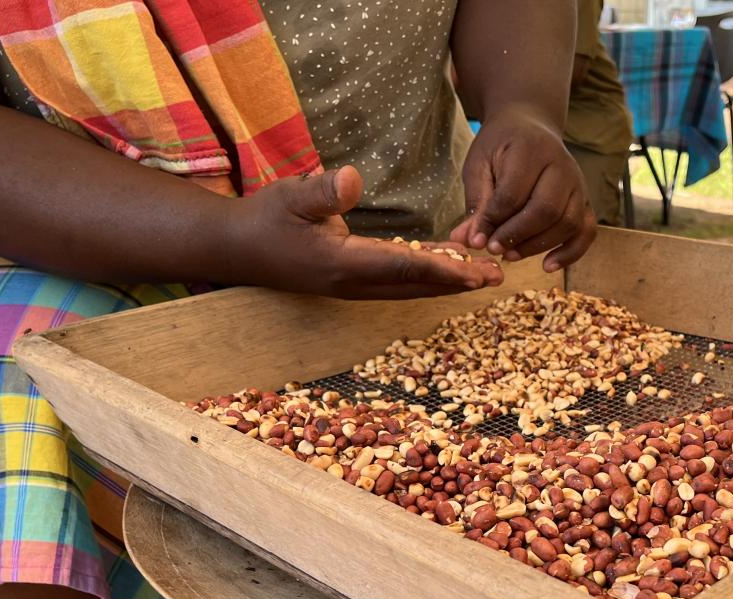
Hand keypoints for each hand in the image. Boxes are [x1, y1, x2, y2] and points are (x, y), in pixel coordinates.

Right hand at [229, 166, 502, 298]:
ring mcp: (353, 285)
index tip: (474, 272)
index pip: (402, 268)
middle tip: (497, 275)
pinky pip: (397, 278)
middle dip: (458, 281)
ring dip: (447, 280)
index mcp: (342, 265)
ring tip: (484, 274)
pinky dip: (425, 272)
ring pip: (410, 285)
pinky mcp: (351, 278)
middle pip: (416, 285)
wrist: (235, 249)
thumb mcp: (289, 196)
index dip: (441, 269)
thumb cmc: (262, 219)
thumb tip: (354, 178)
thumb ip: (323, 190)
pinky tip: (448, 264)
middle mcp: (353, 283)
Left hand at [449, 107, 596, 272]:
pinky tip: (548, 265)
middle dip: (517, 236)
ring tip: (511, 256)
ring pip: (568, 223)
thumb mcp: (480, 166)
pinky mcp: (585, 200)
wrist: (530, 125)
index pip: (514, 193)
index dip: (494, 221)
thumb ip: (476, 203)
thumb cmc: (501, 147)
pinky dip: (571, 253)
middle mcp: (561, 165)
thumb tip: (468, 241)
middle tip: (494, 249)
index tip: (477, 240)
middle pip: (546, 210)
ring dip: (538, 246)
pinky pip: (587, 231)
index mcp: (530, 150)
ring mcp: (578, 184)